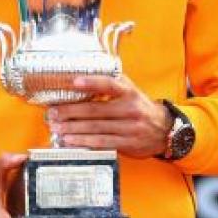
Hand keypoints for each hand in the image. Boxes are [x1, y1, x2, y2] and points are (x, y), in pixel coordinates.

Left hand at [47, 74, 170, 157]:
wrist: (165, 130)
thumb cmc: (139, 106)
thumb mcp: (130, 90)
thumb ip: (111, 83)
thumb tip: (81, 74)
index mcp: (129, 92)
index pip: (109, 84)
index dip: (91, 83)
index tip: (74, 81)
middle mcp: (130, 109)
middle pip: (96, 110)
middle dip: (71, 112)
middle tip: (53, 112)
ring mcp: (129, 128)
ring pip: (96, 128)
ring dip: (73, 128)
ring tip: (56, 127)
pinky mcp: (127, 143)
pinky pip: (102, 143)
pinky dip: (84, 142)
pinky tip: (70, 141)